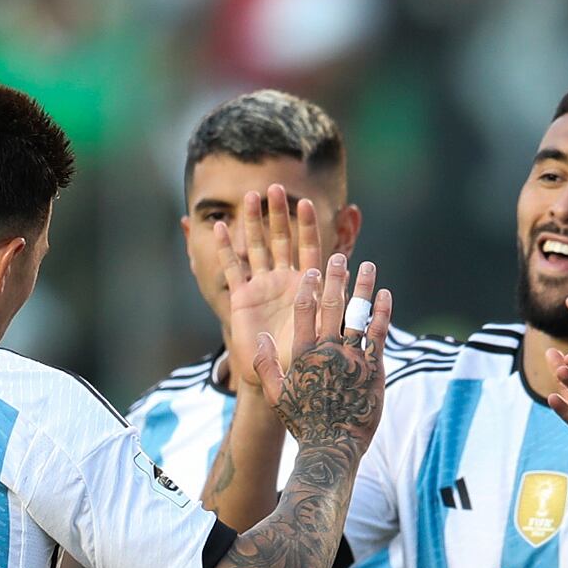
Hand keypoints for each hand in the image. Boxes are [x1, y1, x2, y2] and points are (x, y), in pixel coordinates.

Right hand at [215, 183, 323, 390]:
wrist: (284, 379)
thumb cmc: (309, 358)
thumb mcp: (324, 326)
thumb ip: (332, 297)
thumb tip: (346, 269)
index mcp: (307, 286)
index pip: (308, 248)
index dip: (306, 226)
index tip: (306, 202)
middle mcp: (284, 281)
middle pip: (281, 240)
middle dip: (279, 214)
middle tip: (276, 188)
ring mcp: (262, 287)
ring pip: (257, 247)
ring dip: (254, 222)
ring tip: (252, 196)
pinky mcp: (242, 298)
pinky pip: (233, 268)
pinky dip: (225, 248)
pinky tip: (221, 226)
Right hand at [253, 252, 391, 454]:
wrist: (333, 447)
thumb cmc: (303, 423)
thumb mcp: (276, 396)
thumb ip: (266, 365)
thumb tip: (260, 337)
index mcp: (303, 355)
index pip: (303, 311)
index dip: (308, 288)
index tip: (312, 271)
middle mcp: (328, 351)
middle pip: (332, 305)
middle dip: (336, 278)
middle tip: (339, 257)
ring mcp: (352, 358)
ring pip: (358, 314)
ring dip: (363, 287)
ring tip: (368, 266)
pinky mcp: (373, 368)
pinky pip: (378, 333)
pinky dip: (382, 312)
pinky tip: (385, 294)